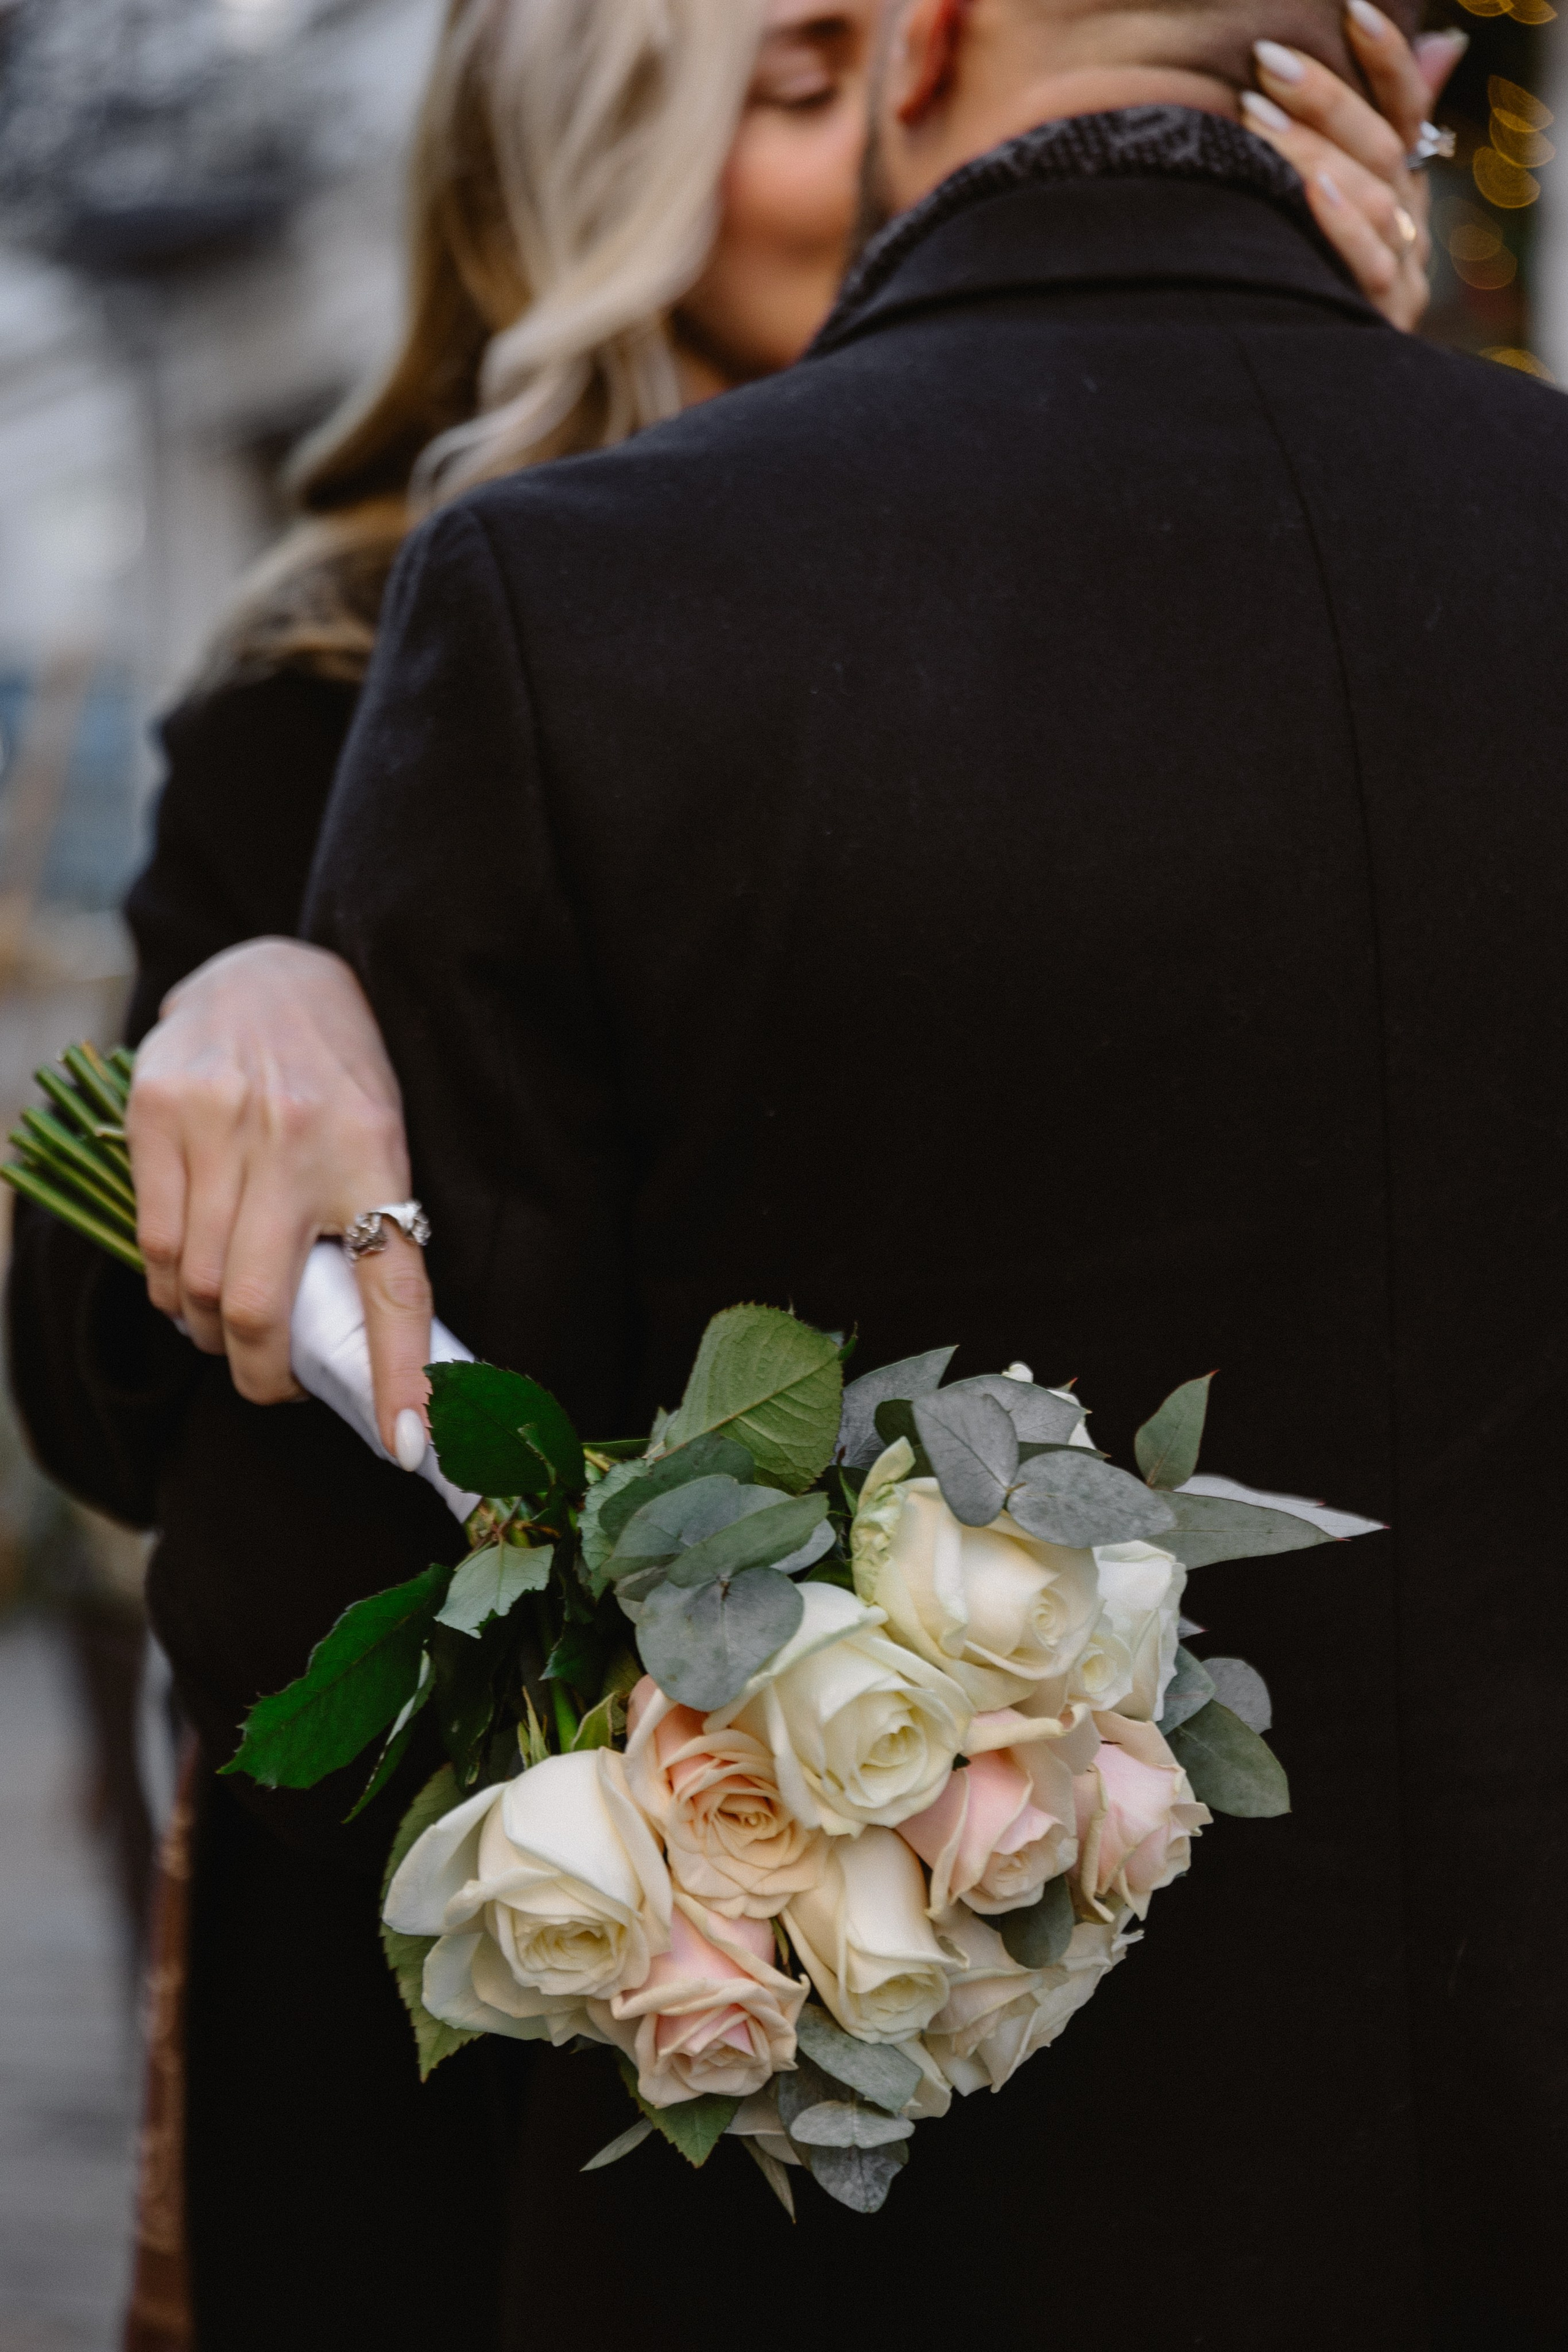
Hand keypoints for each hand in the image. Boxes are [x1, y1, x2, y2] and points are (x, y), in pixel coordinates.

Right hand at [127, 938, 432, 1456]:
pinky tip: (190, 1274)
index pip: (396, 1284)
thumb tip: (383, 1364)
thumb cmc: (341, 1078)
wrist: (275, 971)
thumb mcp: (383, 1142)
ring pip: (197, 1284)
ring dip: (208, 1329)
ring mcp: (220, 1121)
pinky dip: (170, 1282)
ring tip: (226, 1322)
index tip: (406, 1446)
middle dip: (261, 1374)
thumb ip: (375, 1234)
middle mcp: (298, 1138)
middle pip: (262, 1308)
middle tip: (271, 1383)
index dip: (401, 1374)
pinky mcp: (158, 1108)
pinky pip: (153, 1240)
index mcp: (377, 1151)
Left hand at [1240, 7, 1467, 331]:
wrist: (1301, 385)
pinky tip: (1308, 190)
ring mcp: (1400, 273)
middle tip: (1268, 61)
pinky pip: (1367, 262)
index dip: (1387, 59)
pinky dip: (1339, 222)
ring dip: (1313, 151)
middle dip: (1325, 98)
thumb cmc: (1296, 273)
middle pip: (1383, 147)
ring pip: (1374, 199)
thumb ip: (1375, 122)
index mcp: (1401, 186)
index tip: (1354, 10)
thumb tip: (1442, 42)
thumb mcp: (1329, 192)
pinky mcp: (1379, 319)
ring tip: (1255, 114)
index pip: (1407, 108)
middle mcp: (1409, 224)